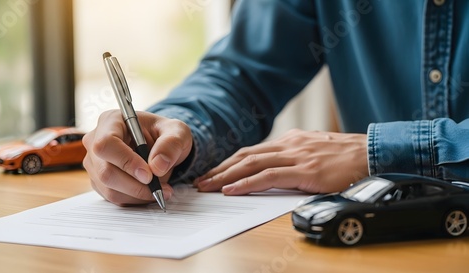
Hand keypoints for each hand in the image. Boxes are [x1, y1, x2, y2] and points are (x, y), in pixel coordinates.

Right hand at [82, 110, 192, 205]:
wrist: (161, 145)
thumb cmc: (164, 133)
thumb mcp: (177, 131)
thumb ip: (171, 144)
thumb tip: (157, 166)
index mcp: (111, 121)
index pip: (106, 144)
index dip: (126, 162)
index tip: (149, 174)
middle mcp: (96, 141)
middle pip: (106, 172)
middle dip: (136, 185)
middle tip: (160, 187)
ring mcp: (95, 163)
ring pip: (110, 189)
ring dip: (138, 194)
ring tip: (160, 189)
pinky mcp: (100, 180)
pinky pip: (114, 197)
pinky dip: (135, 199)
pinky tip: (150, 191)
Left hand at [195, 129, 367, 194]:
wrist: (374, 153)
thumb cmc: (347, 157)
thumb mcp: (316, 151)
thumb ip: (296, 157)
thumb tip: (277, 169)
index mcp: (291, 140)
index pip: (252, 151)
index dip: (230, 162)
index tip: (214, 173)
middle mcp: (289, 145)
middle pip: (245, 156)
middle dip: (220, 169)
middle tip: (201, 181)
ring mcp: (296, 156)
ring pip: (251, 164)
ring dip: (226, 176)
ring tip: (208, 186)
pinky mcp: (304, 170)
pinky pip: (268, 176)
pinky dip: (246, 183)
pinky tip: (232, 190)